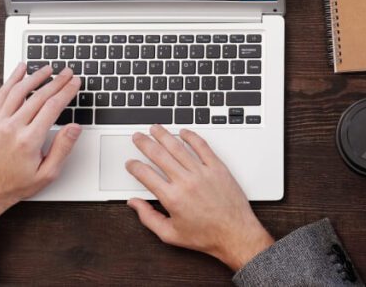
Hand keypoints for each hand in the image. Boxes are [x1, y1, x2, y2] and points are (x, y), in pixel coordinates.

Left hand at [0, 64, 81, 233]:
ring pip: (19, 91)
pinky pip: (2, 94)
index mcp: (29, 140)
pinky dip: (12, 79)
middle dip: (56, 81)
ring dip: (35, 76)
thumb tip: (74, 127)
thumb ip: (62, 148)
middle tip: (68, 72)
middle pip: (39, 96)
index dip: (66, 91)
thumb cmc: (15, 184)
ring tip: (48, 68)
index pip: (52, 107)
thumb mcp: (47, 173)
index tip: (75, 83)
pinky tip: (20, 70)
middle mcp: (13, 127)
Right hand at [126, 126, 274, 271]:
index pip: (146, 175)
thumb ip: (148, 218)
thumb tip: (134, 203)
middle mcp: (186, 182)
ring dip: (164, 135)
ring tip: (155, 128)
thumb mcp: (170, 234)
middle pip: (160, 155)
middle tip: (138, 137)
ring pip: (179, 147)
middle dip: (145, 143)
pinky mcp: (218, 168)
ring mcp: (203, 172)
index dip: (134, 166)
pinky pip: (203, 147)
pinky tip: (184, 132)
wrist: (235, 233)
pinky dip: (192, 137)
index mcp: (172, 198)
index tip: (130, 163)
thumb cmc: (206, 235)